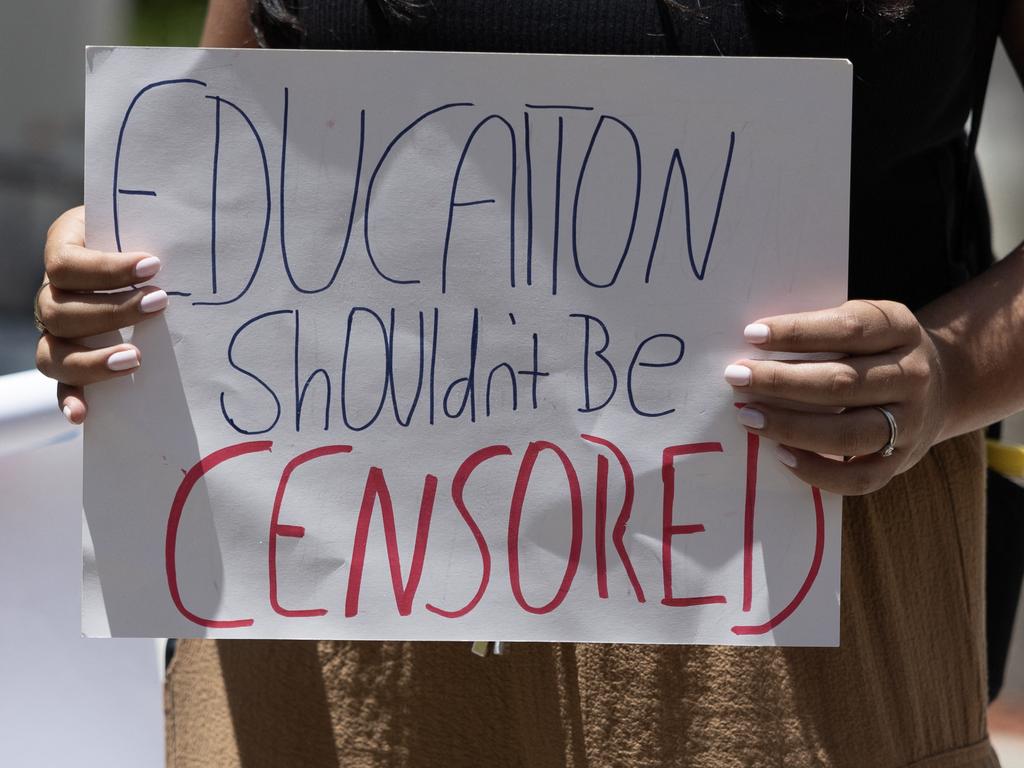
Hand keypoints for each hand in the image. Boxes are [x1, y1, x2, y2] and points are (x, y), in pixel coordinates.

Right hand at [34, 206, 167, 423]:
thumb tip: (190, 244)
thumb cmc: (143, 235)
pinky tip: (85, 413)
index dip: (106, 269)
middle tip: (160, 304)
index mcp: (63, 250)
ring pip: (53, 352)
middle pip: (58, 311)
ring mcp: (55, 332)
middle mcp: (51, 293)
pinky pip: (60, 385)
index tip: (153, 266)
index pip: (65, 264)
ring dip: (93, 360)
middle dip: (113, 311)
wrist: (138, 255)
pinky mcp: (68, 360)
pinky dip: (69, 400)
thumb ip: (151, 229)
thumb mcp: (140, 224)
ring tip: (136, 359)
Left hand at [724, 299, 947, 495]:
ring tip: (748, 416)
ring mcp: (911, 423)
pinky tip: (780, 455)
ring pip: (848, 433)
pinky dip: (816, 470)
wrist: (943, 384)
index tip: (752, 334)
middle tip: (736, 377)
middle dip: (781, 381)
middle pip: (841, 383)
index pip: (848, 329)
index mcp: (900, 329)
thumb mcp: (866, 323)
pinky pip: (858, 478)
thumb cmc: (876, 349)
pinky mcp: (902, 461)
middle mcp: (912, 376)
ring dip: (790, 426)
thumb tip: (754, 342)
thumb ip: (823, 330)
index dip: (798, 332)